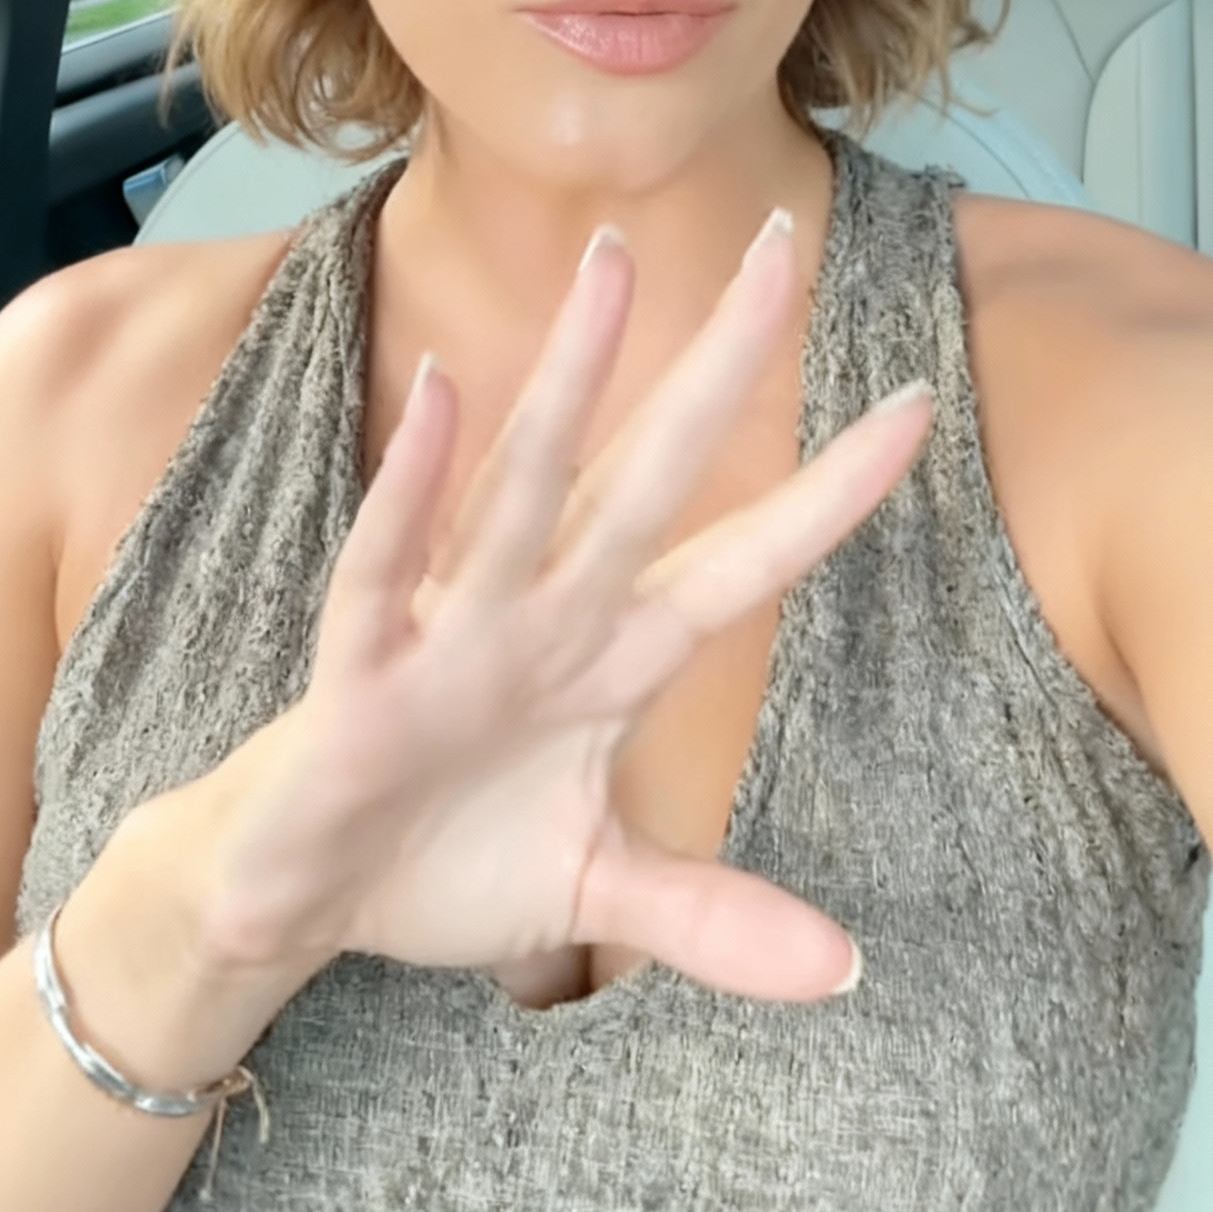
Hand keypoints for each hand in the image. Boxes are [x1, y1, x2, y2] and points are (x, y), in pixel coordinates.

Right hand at [195, 211, 931, 1003]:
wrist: (294, 901)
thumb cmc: (444, 859)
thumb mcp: (595, 893)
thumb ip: (711, 918)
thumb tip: (845, 970)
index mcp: (611, 658)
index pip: (742, 561)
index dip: (828, 494)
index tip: (918, 407)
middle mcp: (546, 616)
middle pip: (652, 473)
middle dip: (717, 364)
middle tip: (783, 241)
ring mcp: (455, 629)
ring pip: (529, 481)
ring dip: (572, 375)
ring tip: (616, 262)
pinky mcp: (361, 667)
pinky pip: (391, 563)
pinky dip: (413, 485)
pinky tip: (443, 393)